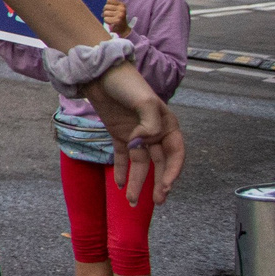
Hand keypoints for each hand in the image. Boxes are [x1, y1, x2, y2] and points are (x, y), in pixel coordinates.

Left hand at [81, 60, 184, 205]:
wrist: (99, 74)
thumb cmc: (126, 83)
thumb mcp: (143, 100)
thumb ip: (149, 122)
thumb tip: (144, 142)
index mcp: (166, 124)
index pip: (175, 152)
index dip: (173, 170)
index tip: (167, 186)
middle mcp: (154, 132)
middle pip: (159, 163)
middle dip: (159, 183)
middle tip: (158, 201)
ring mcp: (136, 135)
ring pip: (140, 164)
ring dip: (137, 182)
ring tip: (131, 201)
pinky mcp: (119, 135)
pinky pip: (123, 157)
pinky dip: (121, 170)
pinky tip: (119, 185)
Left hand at [102, 0, 128, 34]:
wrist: (124, 29)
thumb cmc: (118, 18)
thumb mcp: (117, 9)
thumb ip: (111, 5)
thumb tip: (103, 7)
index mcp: (122, 5)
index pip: (108, 0)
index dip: (107, 5)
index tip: (110, 10)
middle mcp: (122, 9)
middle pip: (105, 6)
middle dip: (105, 11)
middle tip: (110, 16)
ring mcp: (120, 14)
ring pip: (105, 13)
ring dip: (106, 17)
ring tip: (111, 19)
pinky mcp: (117, 20)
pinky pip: (105, 19)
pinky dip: (106, 21)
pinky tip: (111, 23)